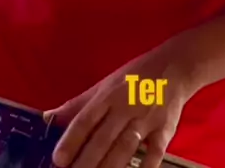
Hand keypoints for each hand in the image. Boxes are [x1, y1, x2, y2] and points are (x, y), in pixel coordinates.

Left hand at [44, 46, 192, 167]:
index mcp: (108, 94)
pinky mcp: (165, 130)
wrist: (175, 67)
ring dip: (110, 167)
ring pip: (125, 147)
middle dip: (87, 161)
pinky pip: (154, 153)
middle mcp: (126, 106)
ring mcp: (147, 119)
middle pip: (103, 138)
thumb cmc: (135, 77)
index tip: (58, 159)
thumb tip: (48, 117)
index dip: (71, 139)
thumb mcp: (105, 84)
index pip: (86, 119)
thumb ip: (78, 104)